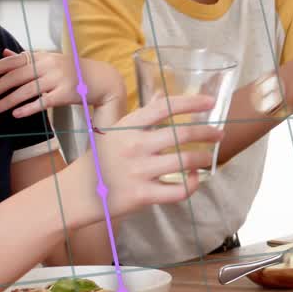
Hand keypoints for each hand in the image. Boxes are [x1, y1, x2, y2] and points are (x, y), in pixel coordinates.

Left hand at [0, 49, 124, 117]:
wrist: (101, 79)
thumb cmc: (72, 71)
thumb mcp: (49, 60)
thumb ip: (26, 58)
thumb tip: (3, 53)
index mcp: (42, 56)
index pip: (14, 61)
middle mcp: (48, 65)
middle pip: (16, 77)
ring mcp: (58, 79)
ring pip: (26, 91)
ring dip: (6, 102)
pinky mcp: (66, 93)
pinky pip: (43, 102)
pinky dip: (29, 108)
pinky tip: (16, 114)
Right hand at [81, 94, 224, 216]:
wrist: (74, 194)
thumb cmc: (97, 161)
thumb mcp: (114, 132)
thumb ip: (140, 116)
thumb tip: (161, 96)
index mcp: (128, 127)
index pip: (164, 107)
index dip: (191, 103)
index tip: (210, 102)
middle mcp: (134, 146)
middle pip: (182, 134)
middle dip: (207, 133)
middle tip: (219, 134)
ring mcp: (138, 171)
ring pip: (185, 162)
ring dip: (203, 159)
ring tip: (209, 157)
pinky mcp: (142, 195)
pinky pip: (178, 190)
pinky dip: (192, 184)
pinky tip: (194, 179)